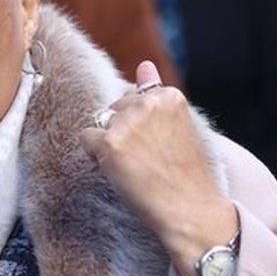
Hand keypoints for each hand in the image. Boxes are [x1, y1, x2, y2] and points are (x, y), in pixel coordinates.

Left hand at [80, 61, 238, 275]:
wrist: (191, 210)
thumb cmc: (185, 173)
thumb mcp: (177, 125)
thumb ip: (155, 92)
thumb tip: (144, 65)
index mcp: (168, 95)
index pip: (132, 97)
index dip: (138, 125)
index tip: (158, 146)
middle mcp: (147, 103)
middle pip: (113, 109)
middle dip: (120, 131)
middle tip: (146, 160)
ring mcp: (127, 123)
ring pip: (99, 124)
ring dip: (108, 144)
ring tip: (136, 167)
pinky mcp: (109, 144)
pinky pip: (85, 140)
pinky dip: (94, 156)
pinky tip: (118, 171)